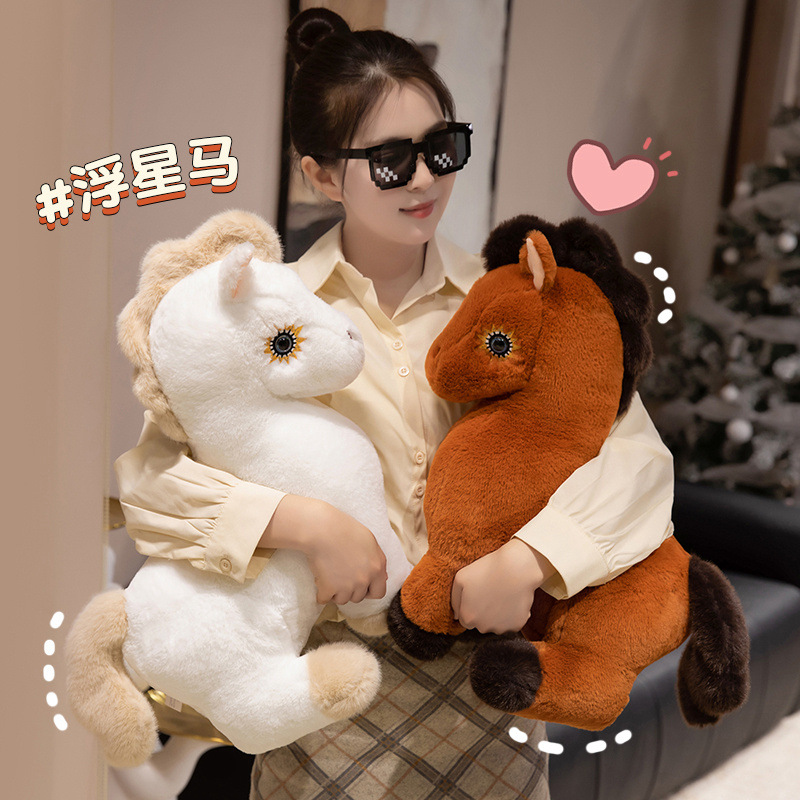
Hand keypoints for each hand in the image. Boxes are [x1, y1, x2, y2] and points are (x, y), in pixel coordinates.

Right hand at [261, 494, 387, 604]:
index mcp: (378, 567)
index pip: (379, 592)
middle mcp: (365, 579)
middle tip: (340, 576)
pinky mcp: (329, 588)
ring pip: (342, 599)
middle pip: (358, 597)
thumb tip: (384, 578)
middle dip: (350, 590)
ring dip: (335, 592)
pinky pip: (324, 599)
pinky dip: (320, 593)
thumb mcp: (369, 541)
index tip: (360, 586)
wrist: (322, 529)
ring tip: (329, 575)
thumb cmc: (344, 529)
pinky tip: (319, 581)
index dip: (369, 590)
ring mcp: (348, 585)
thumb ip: (377, 560)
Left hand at [451, 539, 554, 633]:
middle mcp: (483, 628)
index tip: (478, 594)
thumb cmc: (487, 570)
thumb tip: (456, 616)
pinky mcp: (517, 625)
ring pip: (496, 624)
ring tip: (502, 594)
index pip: (465, 619)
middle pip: (481, 623)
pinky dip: (512, 614)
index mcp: (468, 618)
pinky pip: (512, 622)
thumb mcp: (460, 578)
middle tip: (490, 592)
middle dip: (483, 612)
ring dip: (497, 614)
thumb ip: (454, 600)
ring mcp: (501, 628)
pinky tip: (512, 598)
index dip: (471, 605)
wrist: (515, 568)